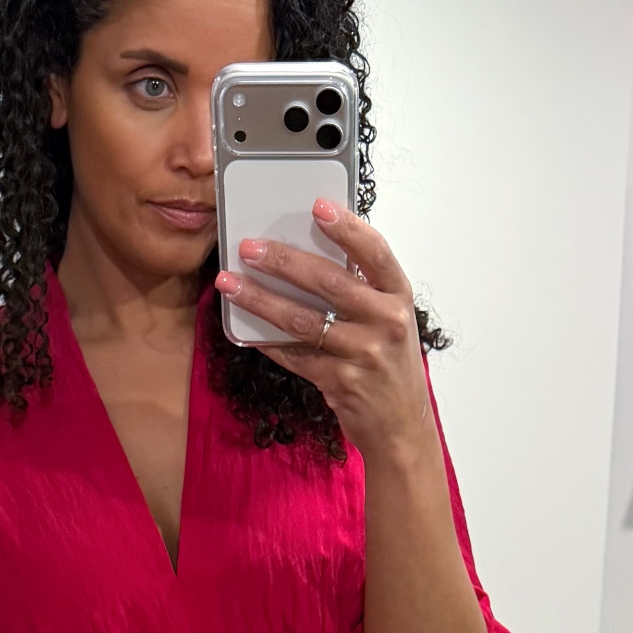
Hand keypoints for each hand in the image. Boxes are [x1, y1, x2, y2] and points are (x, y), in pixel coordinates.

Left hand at [214, 202, 431, 459]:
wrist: (402, 426)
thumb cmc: (391, 365)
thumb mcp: (389, 320)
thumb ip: (361, 290)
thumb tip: (305, 254)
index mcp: (398, 296)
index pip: (375, 252)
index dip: (347, 228)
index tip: (318, 206)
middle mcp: (386, 322)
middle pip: (329, 282)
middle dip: (284, 262)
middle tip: (250, 248)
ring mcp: (363, 354)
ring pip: (303, 320)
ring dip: (261, 300)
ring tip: (230, 284)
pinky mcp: (341, 382)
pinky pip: (294, 355)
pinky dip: (267, 341)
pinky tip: (245, 330)